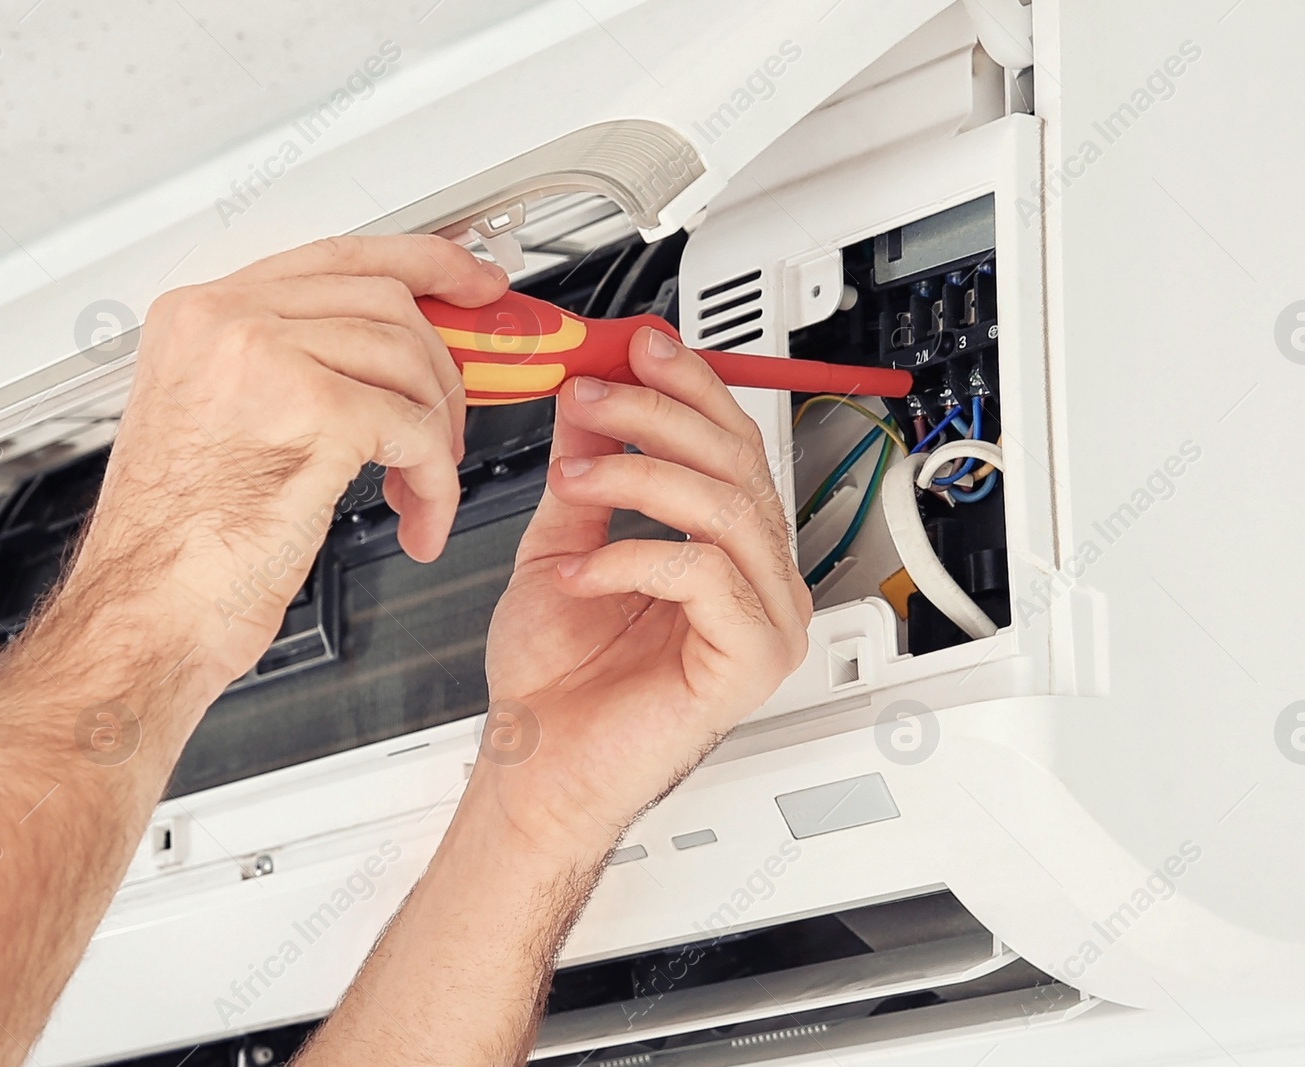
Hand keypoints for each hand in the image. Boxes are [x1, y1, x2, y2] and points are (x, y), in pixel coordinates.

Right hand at [68, 235, 507, 694]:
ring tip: (420, 491)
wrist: (144, 616)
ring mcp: (267, 359)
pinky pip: (417, 429)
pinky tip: (418, 518)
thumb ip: (292, 368)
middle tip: (450, 428)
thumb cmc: (179, 548)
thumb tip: (388, 355)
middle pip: (388, 303)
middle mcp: (226, 321)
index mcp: (201, 315)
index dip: (426, 264)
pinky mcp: (314, 414)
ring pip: (411, 364)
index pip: (340, 255)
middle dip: (440, 371)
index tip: (475, 286)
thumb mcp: (222, 424)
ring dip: (438, 437)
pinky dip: (436, 483)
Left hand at [478, 327, 811, 856]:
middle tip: (591, 396)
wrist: (537, 770)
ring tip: (575, 475)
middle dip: (658, 415)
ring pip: (726, 506)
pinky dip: (632, 556)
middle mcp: (761, 580)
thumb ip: (585, 470)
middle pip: (738, 461)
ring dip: (641, 474)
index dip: (691, 387)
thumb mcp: (562, 543)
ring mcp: (767, 620)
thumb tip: (589, 397)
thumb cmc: (556, 680)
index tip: (638, 347)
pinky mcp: (753, 659)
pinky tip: (579, 574)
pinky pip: (705, 573)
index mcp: (731, 551)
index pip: (733, 445)